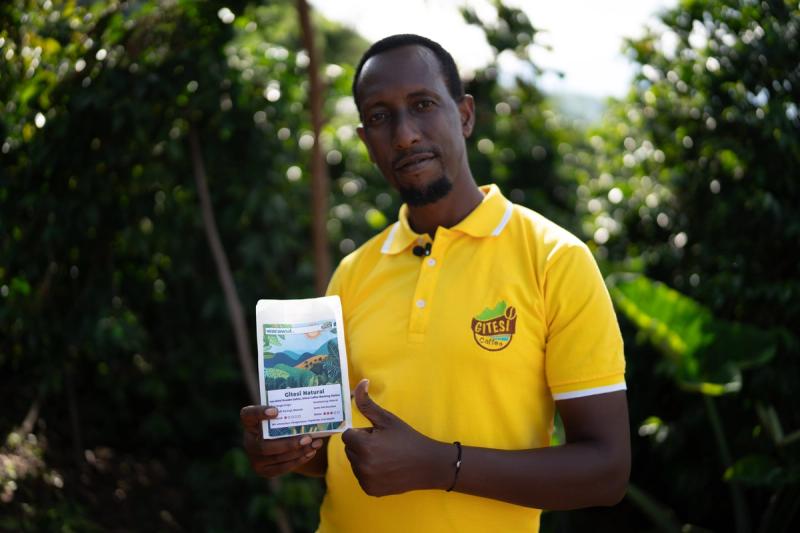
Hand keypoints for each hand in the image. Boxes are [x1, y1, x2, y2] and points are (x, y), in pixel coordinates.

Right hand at [240, 405, 324, 477]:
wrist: (281, 441)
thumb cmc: (284, 422)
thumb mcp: (284, 414)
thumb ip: (292, 409)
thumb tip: (319, 404)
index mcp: (250, 422)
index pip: (248, 414)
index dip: (259, 413)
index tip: (276, 411)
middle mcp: (248, 440)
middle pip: (263, 445)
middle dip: (287, 443)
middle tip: (307, 438)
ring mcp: (254, 458)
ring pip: (275, 458)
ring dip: (298, 452)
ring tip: (315, 444)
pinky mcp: (263, 470)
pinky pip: (281, 468)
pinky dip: (298, 460)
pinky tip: (310, 452)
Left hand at [341, 379, 452, 495]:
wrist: (428, 465)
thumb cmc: (407, 438)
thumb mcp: (387, 419)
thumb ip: (367, 403)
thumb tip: (360, 382)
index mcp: (364, 446)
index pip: (347, 436)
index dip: (362, 433)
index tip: (377, 435)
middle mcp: (362, 465)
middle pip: (350, 449)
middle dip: (362, 445)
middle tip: (383, 445)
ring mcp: (365, 480)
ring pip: (354, 463)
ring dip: (364, 458)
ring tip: (386, 456)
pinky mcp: (370, 490)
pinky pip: (361, 477)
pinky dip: (369, 472)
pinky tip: (386, 469)